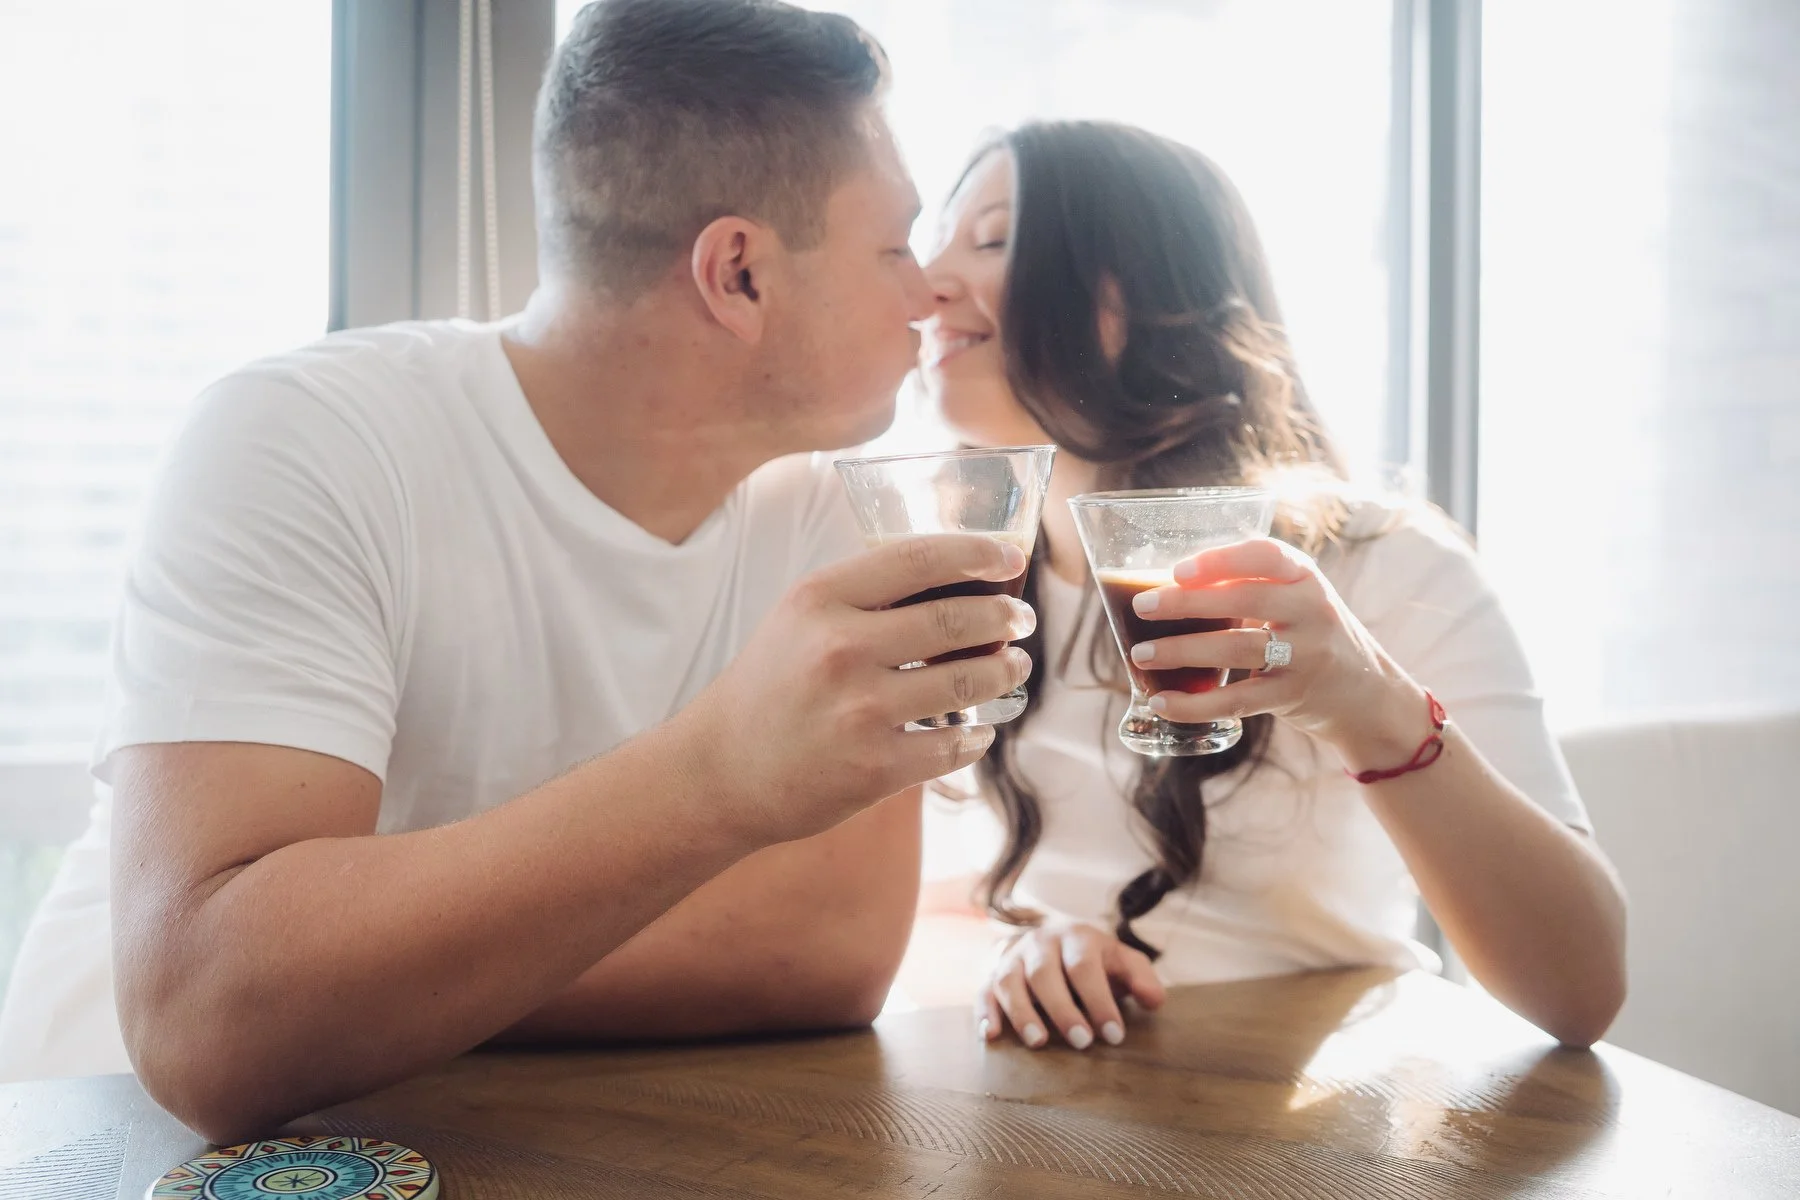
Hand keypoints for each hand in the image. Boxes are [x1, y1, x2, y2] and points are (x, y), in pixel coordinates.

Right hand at [679, 534, 1034, 843]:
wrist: (720, 770)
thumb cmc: (770, 686)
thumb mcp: (800, 619)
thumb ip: (867, 596)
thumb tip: (961, 580)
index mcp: (820, 599)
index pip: (919, 558)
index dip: (978, 553)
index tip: (1011, 560)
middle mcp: (840, 649)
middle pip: (957, 619)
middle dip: (1005, 618)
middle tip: (1021, 620)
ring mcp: (860, 711)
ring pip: (967, 682)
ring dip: (1005, 672)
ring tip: (1013, 667)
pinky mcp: (874, 767)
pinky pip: (952, 746)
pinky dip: (977, 737)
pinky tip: (980, 730)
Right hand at [980, 919, 1165, 1049]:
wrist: (1048, 939)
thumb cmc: (1091, 959)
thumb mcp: (1119, 959)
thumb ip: (1140, 977)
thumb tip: (1155, 1001)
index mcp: (1075, 937)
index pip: (1084, 967)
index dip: (1099, 1000)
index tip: (1114, 1035)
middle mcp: (1039, 944)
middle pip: (1045, 973)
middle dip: (1063, 1009)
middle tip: (1082, 1043)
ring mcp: (1012, 959)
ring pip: (1009, 981)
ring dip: (1021, 1012)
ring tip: (1038, 1043)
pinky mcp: (991, 975)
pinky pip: (983, 991)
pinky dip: (985, 1013)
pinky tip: (991, 1035)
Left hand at [1127, 537, 1429, 768]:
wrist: (1368, 694)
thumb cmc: (1311, 635)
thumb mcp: (1298, 600)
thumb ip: (1250, 586)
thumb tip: (1166, 584)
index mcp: (1306, 577)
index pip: (1266, 555)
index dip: (1221, 560)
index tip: (1178, 569)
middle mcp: (1311, 611)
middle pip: (1244, 600)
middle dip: (1186, 603)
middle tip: (1142, 606)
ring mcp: (1305, 655)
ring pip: (1236, 650)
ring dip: (1181, 651)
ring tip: (1140, 655)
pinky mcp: (1293, 696)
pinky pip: (1238, 700)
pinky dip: (1195, 703)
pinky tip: (1162, 702)